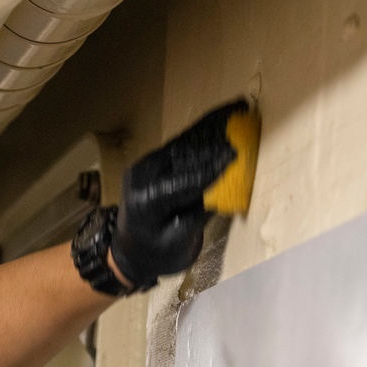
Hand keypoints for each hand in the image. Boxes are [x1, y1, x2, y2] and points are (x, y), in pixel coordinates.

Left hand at [110, 99, 245, 288]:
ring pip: (182, 144)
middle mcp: (142, 176)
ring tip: (232, 109)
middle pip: (183, 153)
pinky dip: (199, 136)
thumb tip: (214, 193)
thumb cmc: (155, 256)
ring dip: (207, 128)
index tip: (232, 153)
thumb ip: (194, 219)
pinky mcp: (152, 163)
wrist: (129, 253)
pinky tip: (218, 121)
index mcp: (146, 200)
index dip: (210, 167)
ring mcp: (145, 167)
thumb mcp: (179, 246)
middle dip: (212, 137)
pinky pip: (179, 148)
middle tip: (238, 116)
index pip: (183, 180)